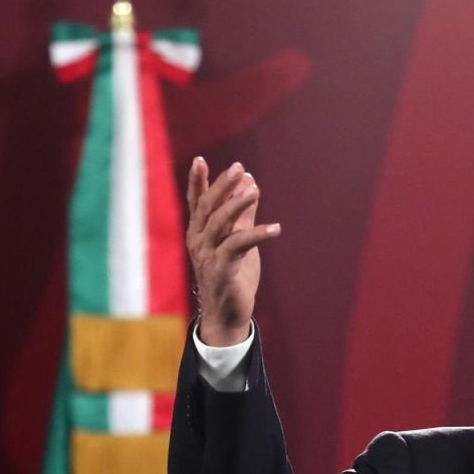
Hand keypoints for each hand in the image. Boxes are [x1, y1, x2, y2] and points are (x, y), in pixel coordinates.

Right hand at [186, 157, 280, 345]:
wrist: (228, 314)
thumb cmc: (232, 275)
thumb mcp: (238, 239)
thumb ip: (243, 213)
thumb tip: (250, 182)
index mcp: (199, 232)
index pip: (196, 202)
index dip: (198, 181)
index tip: (201, 159)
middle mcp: (198, 241)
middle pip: (207, 207)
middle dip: (222, 186)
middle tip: (238, 168)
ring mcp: (207, 256)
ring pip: (220, 223)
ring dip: (238, 205)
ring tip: (254, 190)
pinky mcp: (222, 269)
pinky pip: (238, 246)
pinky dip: (257, 235)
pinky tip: (276, 229)